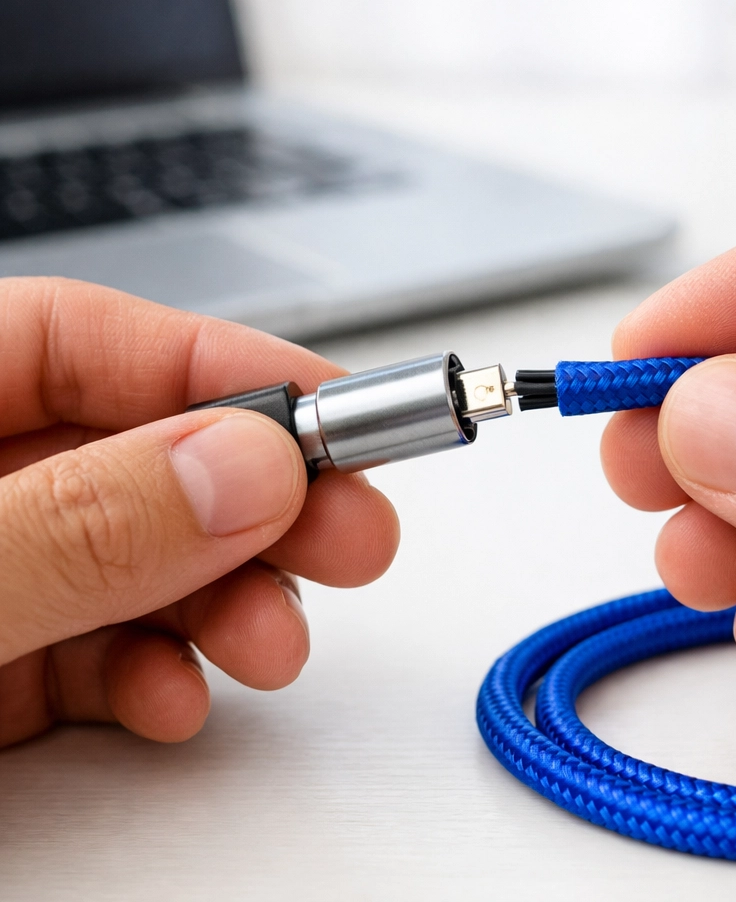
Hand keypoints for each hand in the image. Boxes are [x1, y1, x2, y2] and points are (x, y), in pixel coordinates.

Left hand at [0, 278, 397, 745]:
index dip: (221, 366)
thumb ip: (79, 525)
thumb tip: (247, 471)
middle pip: (139, 455)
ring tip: (274, 641)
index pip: (83, 339)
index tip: (337, 410)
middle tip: (352, 533)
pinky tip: (174, 699)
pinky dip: (152, 677)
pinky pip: (94, 654)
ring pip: (137, 560)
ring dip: (226, 601)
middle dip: (257, 501)